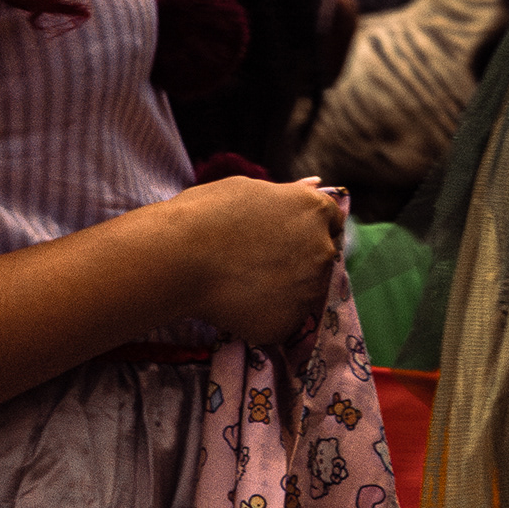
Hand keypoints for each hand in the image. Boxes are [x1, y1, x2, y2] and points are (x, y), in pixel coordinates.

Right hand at [161, 172, 344, 346]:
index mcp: (315, 210)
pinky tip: (235, 304)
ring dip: (282, 289)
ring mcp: (309, 289)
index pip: (331, 220)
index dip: (308, 228)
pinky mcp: (289, 322)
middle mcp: (322, 249)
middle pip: (322, 257)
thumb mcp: (249, 189)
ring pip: (303, 292)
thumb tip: (314, 185)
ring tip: (240, 282)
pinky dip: (263, 315)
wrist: (177, 259)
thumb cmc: (205, 215)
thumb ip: (288, 194)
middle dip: (298, 259)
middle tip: (256, 261)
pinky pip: (281, 320)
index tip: (285, 235)